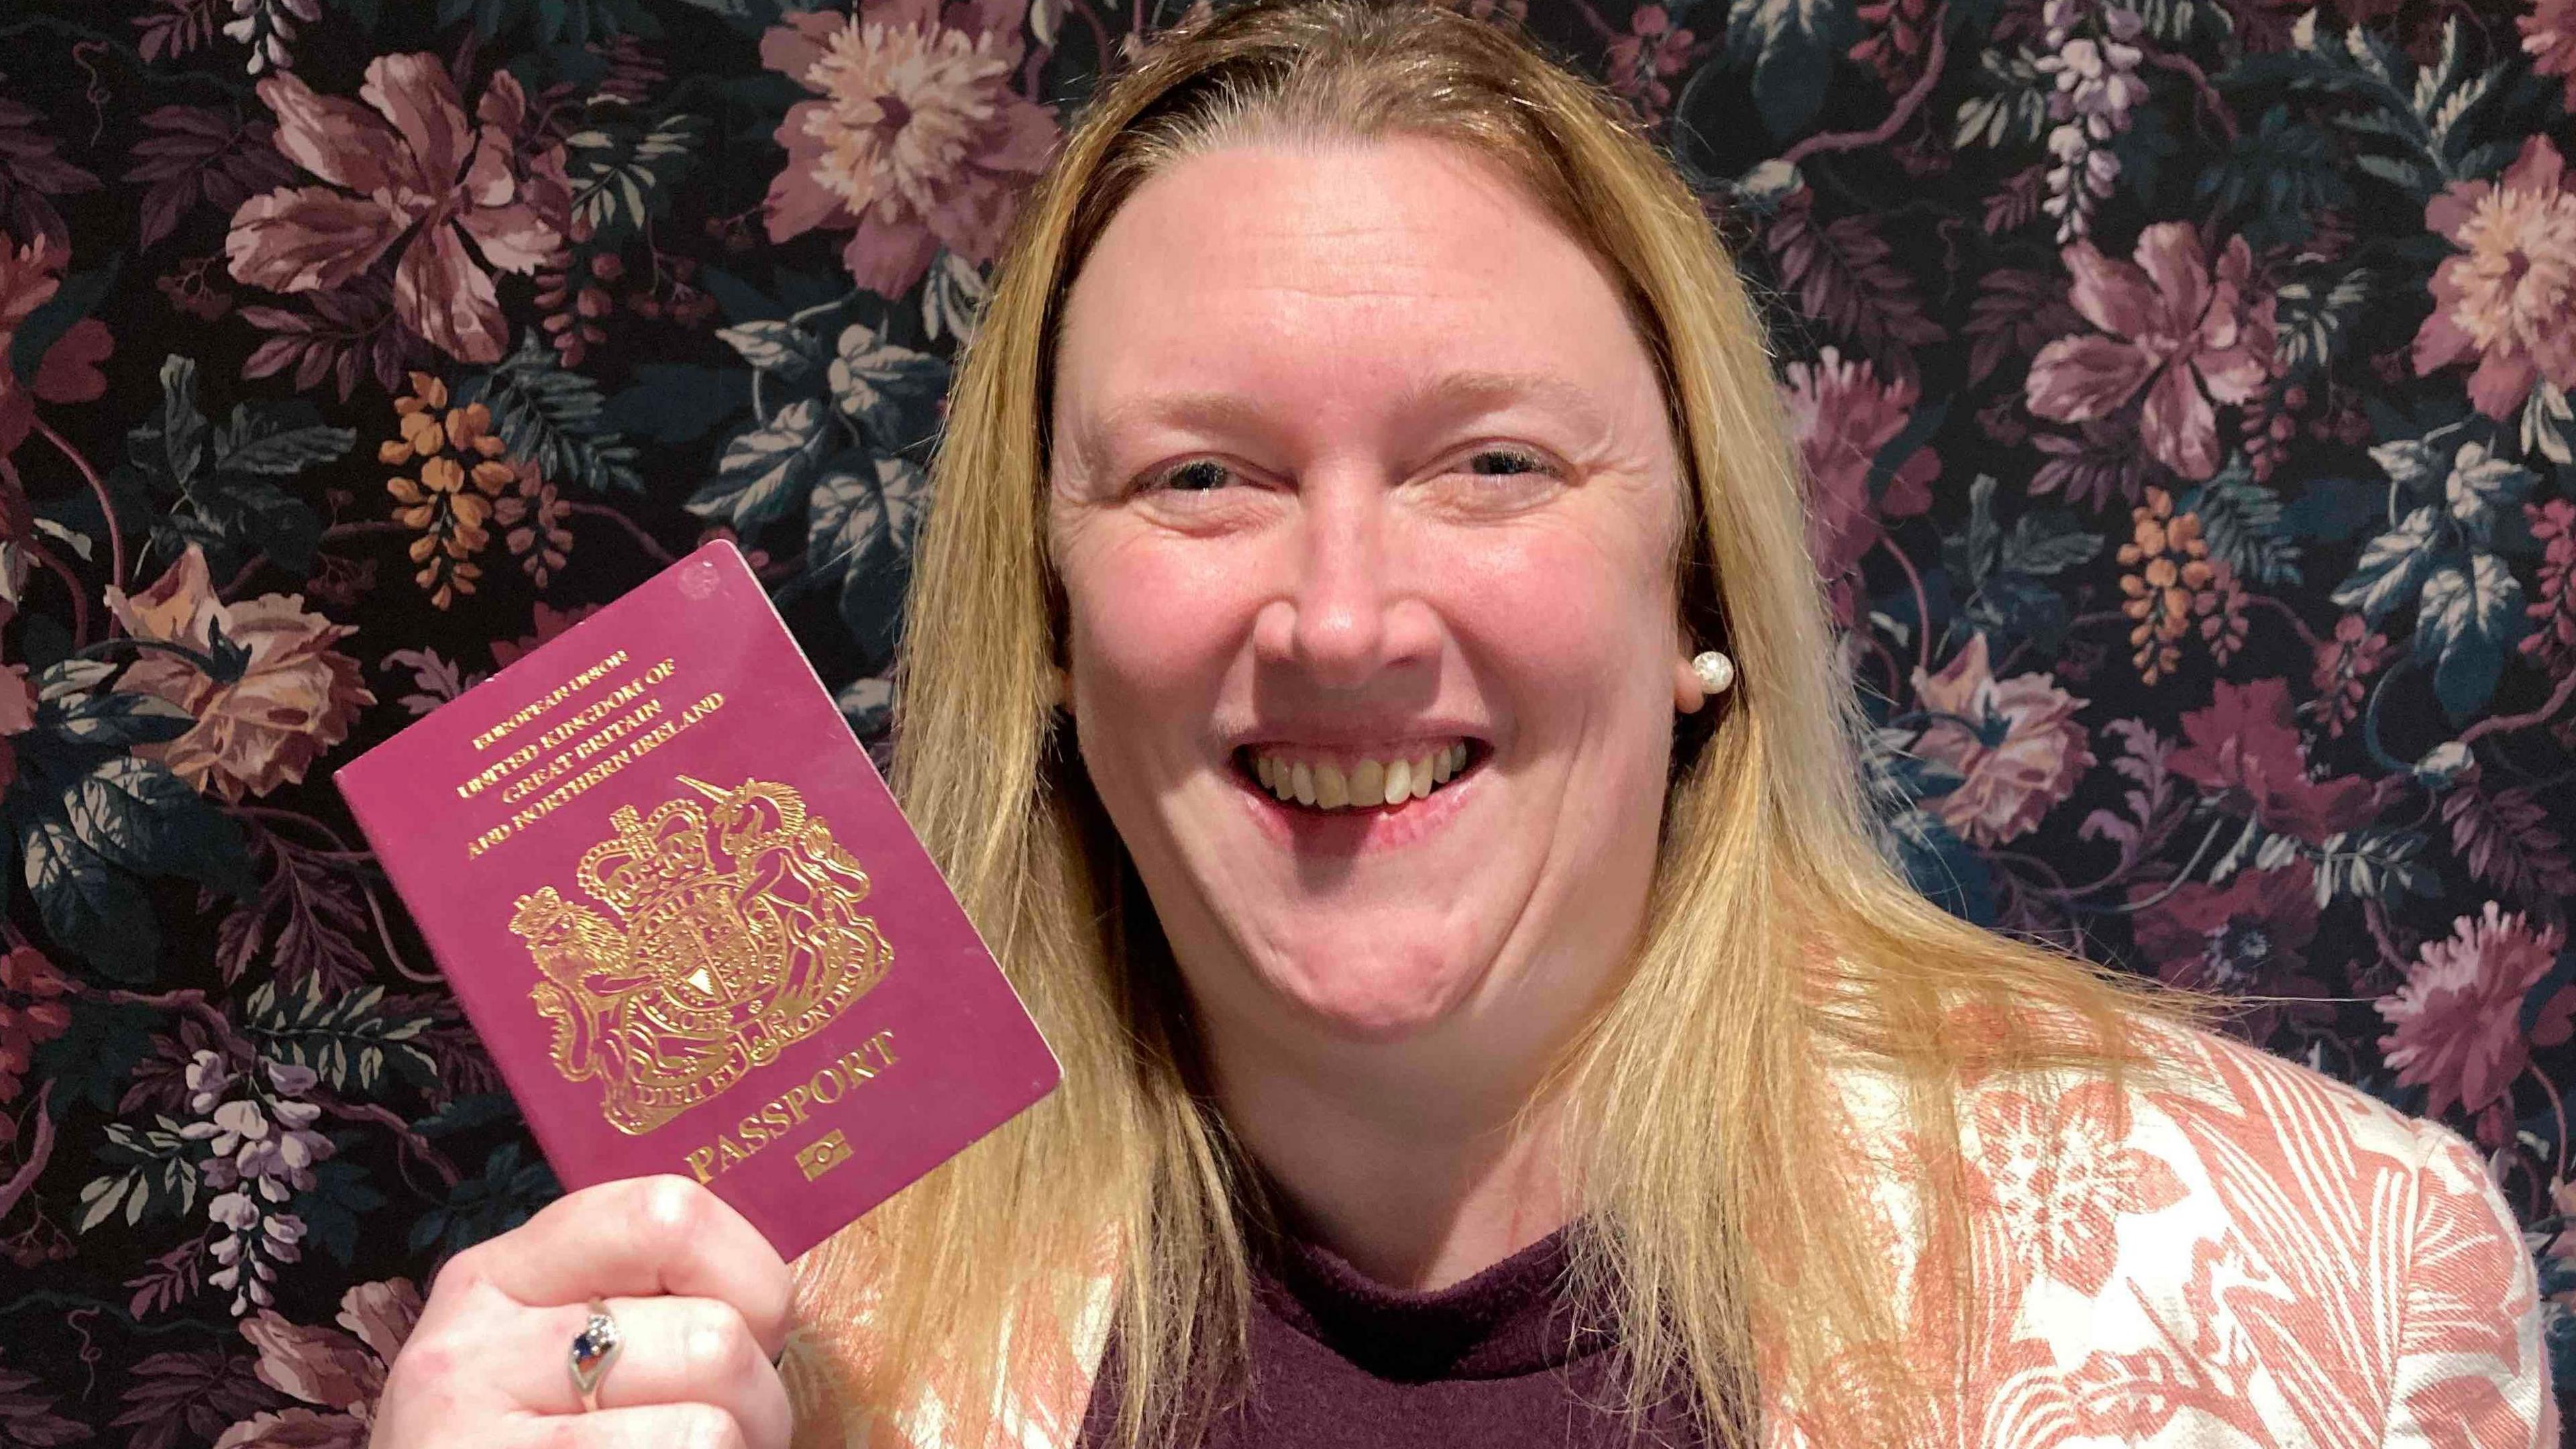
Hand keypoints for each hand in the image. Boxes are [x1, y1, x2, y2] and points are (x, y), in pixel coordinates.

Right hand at [370, 1174, 794, 1447]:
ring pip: (709, 1430)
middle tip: (730, 1435)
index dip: (751, 1275)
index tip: (756, 1330)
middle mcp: (471, 1350)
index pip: (666, 1215)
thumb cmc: (520, 1446)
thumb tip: (777, 1296)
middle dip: (757, 1400)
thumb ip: (634, 1305)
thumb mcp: (545, 1358)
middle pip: (712, 1337)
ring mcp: (472, 1442)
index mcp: (496, 1278)